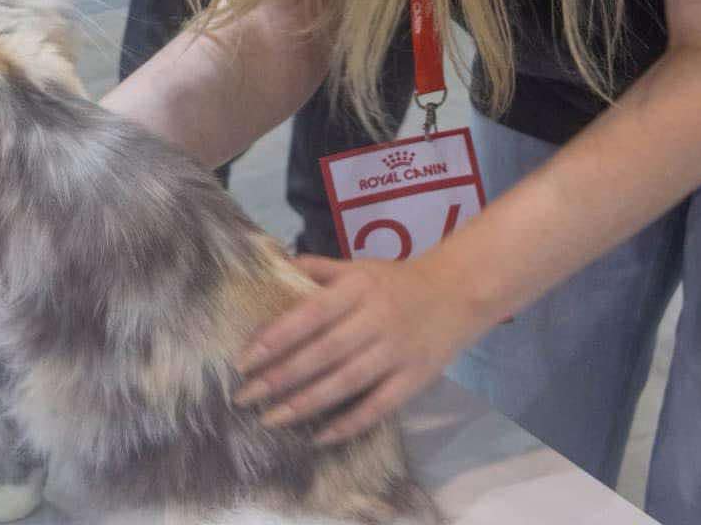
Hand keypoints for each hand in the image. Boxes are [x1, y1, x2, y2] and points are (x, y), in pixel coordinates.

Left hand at [233, 252, 479, 443]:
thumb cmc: (396, 282)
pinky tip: (320, 437)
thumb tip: (272, 264)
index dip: (276, 337)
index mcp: (358, 288)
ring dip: (306, 403)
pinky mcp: (414, 379)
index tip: (243, 360)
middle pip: (323, 352)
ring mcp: (396, 351)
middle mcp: (375, 319)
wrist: (457, 292)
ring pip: (346, 382)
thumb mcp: (358, 267)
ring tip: (271, 419)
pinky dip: (349, 423)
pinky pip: (378, 406)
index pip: (310, 314)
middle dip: (280, 377)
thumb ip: (318, 270)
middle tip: (244, 397)